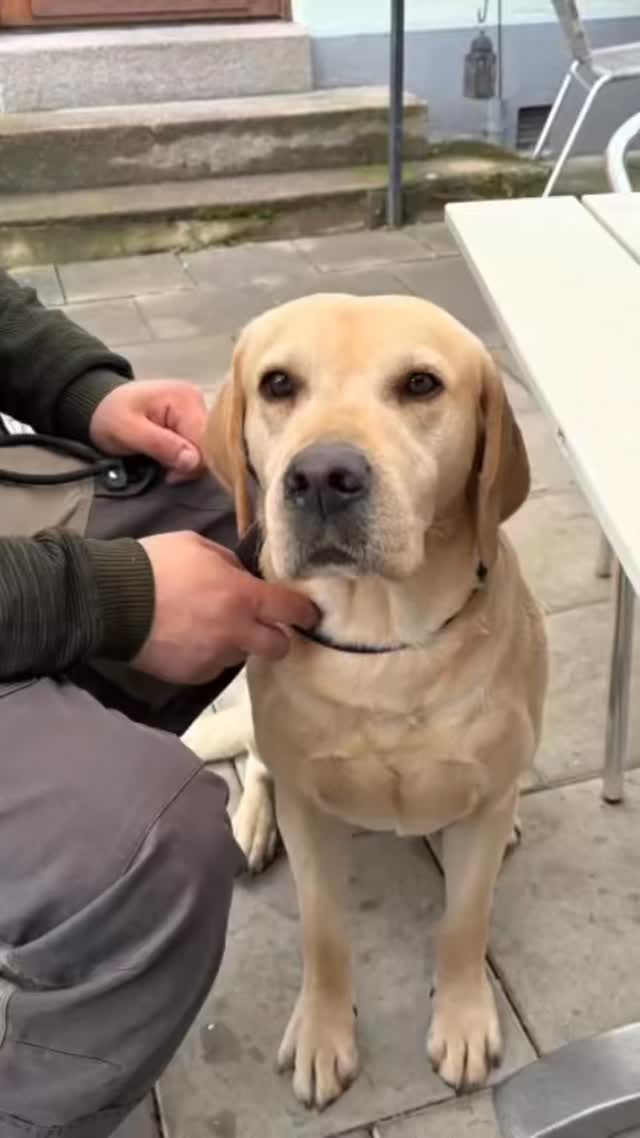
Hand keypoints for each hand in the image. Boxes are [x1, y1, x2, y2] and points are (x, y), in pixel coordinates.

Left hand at [89, 380, 207, 481]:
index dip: (190, 466)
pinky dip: (185, 458)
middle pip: (209, 446)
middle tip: (163, 469)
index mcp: (186, 399)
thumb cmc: (111, 416)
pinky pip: (200, 447)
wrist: (100, 406)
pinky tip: (169, 457)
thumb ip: (160, 444)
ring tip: (162, 461)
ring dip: (185, 463)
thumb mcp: (128, 431)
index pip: (205, 443)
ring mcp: (198, 410)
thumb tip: (193, 461)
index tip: (167, 475)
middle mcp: (199, 401)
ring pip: (206, 450)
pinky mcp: (194, 420)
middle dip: (187, 465)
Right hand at [133, 532, 318, 683]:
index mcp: (242, 596)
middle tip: (264, 626)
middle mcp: (236, 633)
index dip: (306, 612)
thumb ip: (229, 562)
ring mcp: (214, 658)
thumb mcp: (198, 546)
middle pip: (279, 647)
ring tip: (210, 627)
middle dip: (277, 637)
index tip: (310, 613)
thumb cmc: (155, 564)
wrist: (111, 600)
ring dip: (236, 644)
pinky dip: (208, 655)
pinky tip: (188, 639)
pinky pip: (212, 666)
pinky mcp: (193, 675)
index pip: (291, 609)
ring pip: (242, 656)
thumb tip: (242, 574)